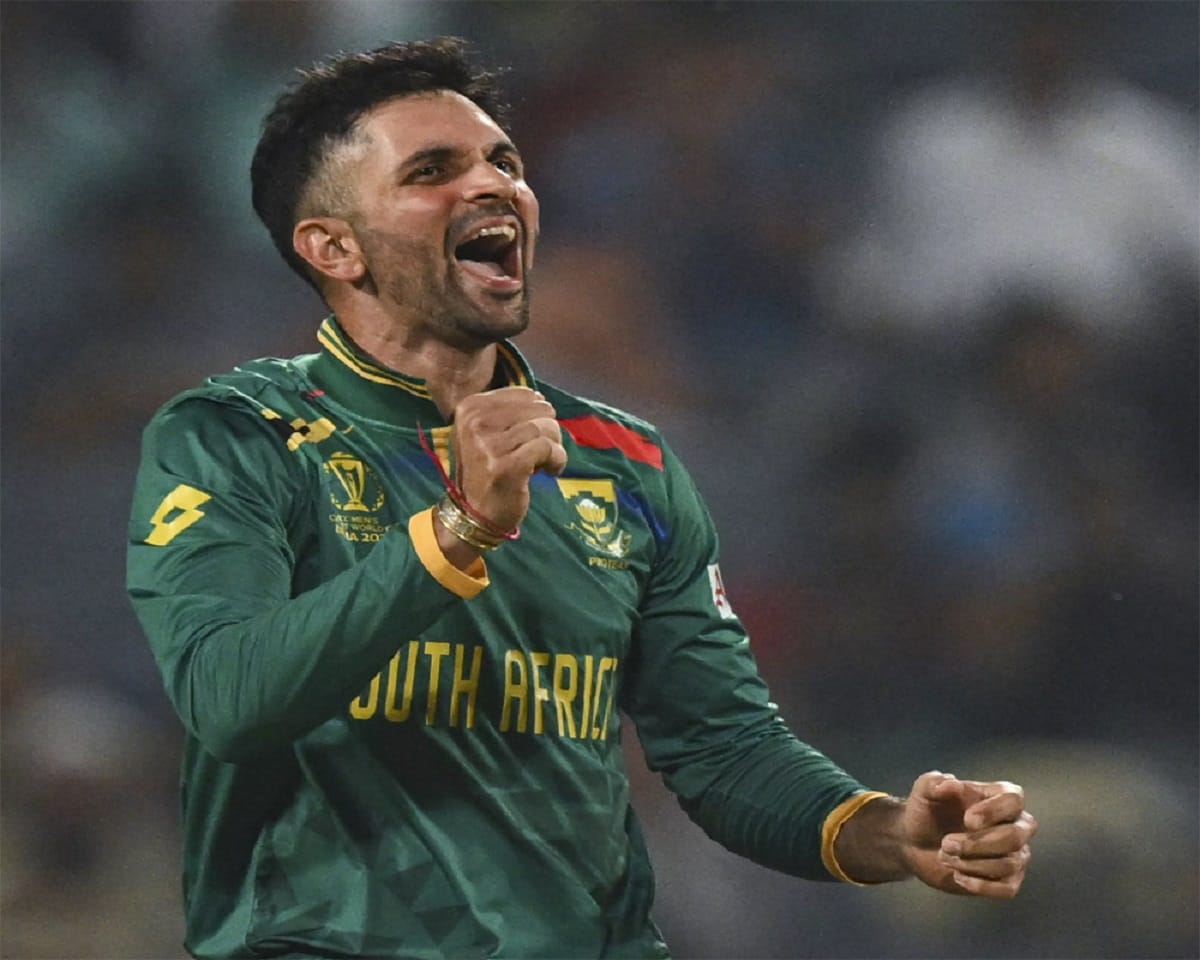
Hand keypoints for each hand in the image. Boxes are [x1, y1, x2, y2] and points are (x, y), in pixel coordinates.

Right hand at [450, 386, 566, 532]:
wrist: (473, 513)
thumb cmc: (485, 470)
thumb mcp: (484, 433)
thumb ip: (508, 412)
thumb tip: (542, 399)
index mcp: (470, 408)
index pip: (524, 394)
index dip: (537, 414)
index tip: (532, 436)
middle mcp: (475, 422)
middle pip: (538, 408)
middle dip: (549, 429)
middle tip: (543, 450)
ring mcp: (489, 445)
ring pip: (544, 427)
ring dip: (555, 445)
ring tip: (547, 461)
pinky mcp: (507, 466)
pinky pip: (547, 447)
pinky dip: (557, 458)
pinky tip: (550, 470)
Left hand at [901, 771, 1036, 898]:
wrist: (916, 844)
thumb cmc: (926, 812)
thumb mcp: (922, 792)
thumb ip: (933, 782)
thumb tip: (952, 783)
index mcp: (999, 796)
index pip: (1014, 800)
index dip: (993, 811)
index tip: (967, 819)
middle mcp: (1015, 824)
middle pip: (1015, 836)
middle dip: (977, 844)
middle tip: (946, 843)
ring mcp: (1014, 853)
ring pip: (1009, 864)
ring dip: (972, 863)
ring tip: (944, 857)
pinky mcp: (1007, 879)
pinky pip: (1007, 888)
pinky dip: (981, 885)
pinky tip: (958, 876)